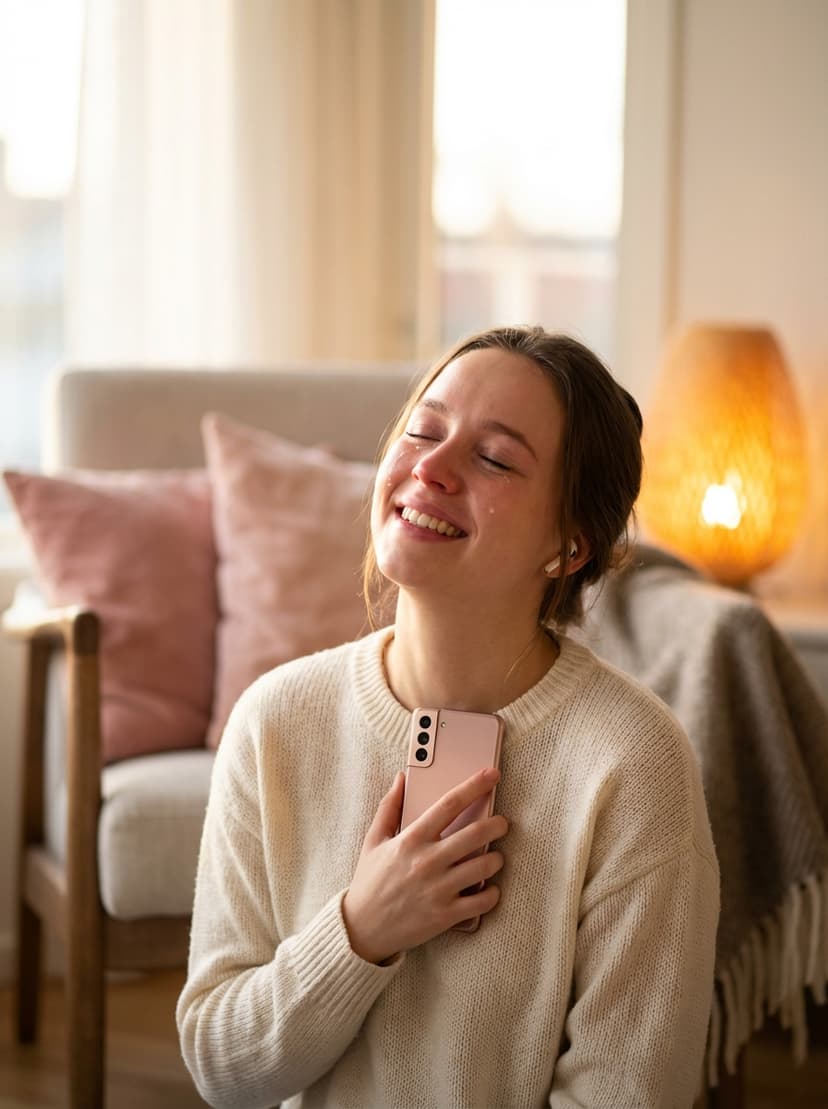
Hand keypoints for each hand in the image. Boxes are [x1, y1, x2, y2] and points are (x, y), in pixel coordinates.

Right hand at [342, 768, 507, 963]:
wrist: (362, 929)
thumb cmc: (369, 881)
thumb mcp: (373, 840)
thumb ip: (389, 806)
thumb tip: (402, 777)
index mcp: (411, 839)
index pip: (449, 804)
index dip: (474, 786)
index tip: (491, 775)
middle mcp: (427, 861)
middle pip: (475, 833)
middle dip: (498, 824)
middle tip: (503, 822)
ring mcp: (439, 889)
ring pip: (485, 866)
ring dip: (497, 858)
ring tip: (495, 856)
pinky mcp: (446, 915)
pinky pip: (482, 901)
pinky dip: (492, 892)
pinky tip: (489, 887)